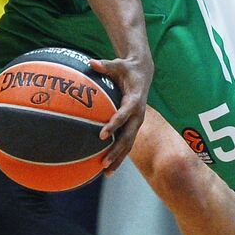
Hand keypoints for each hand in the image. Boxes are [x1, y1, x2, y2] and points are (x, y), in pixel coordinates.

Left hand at [89, 52, 151, 170]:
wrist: (143, 73)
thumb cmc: (127, 68)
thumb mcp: (117, 64)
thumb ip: (105, 65)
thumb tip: (90, 62)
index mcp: (134, 101)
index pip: (124, 115)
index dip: (114, 124)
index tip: (102, 135)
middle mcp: (138, 115)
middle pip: (128, 136)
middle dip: (116, 151)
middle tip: (103, 162)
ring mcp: (137, 122)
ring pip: (129, 144)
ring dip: (118, 158)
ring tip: (106, 172)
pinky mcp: (134, 126)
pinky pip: (127, 143)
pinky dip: (119, 155)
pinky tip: (108, 167)